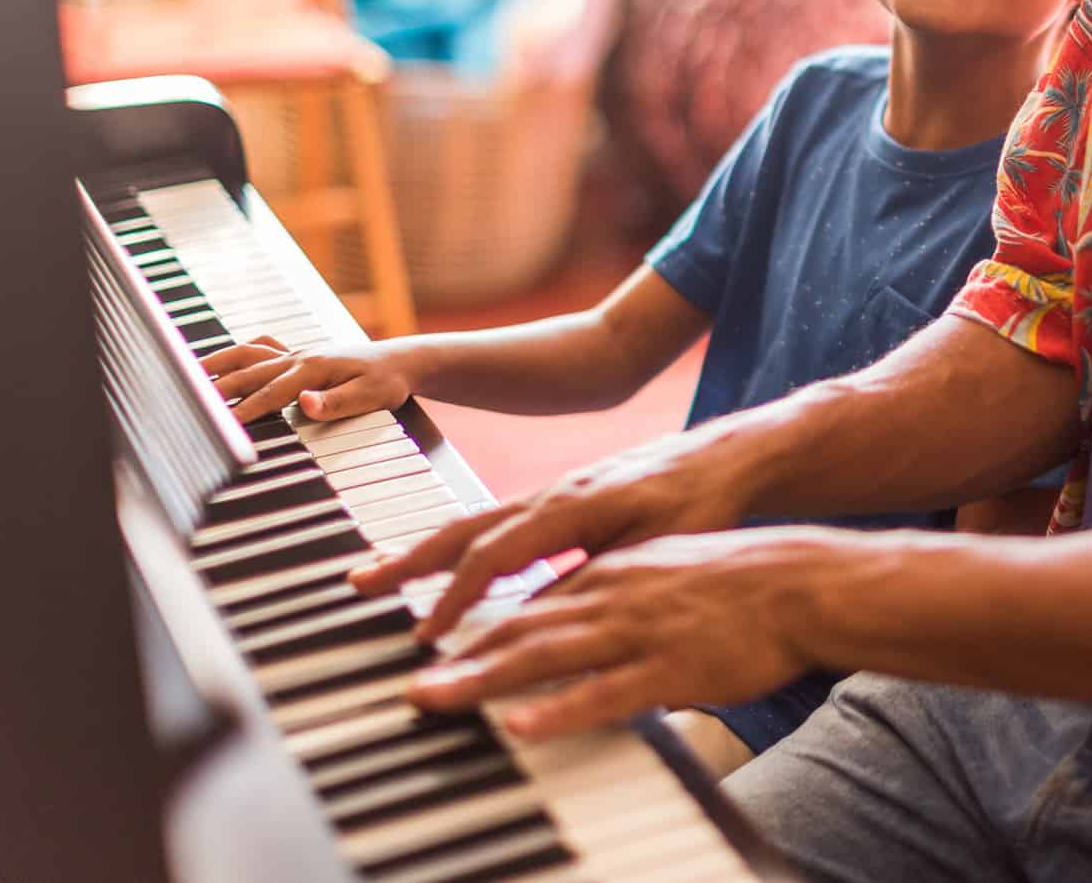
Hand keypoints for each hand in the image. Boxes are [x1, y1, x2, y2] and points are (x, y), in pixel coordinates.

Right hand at [200, 335, 419, 424]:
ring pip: (248, 354)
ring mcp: (297, 353)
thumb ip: (336, 402)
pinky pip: (261, 349)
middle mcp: (300, 357)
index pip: (271, 393)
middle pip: (249, 372)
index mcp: (314, 368)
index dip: (245, 410)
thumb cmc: (388, 381)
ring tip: (187, 372)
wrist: (401, 361)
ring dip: (219, 362)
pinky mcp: (298, 355)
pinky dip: (239, 354)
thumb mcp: (371, 396)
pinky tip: (224, 361)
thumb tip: (306, 403)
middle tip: (187, 402)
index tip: (222, 425)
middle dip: (217, 387)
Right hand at [350, 428, 759, 640]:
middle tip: (360, 583)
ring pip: (478, 521)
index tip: (426, 634)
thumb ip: (602, 575)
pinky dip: (465, 542)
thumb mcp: (659, 545)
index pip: (495, 554)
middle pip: (466, 527)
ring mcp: (558, 491)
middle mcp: (555, 492)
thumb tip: (547, 612)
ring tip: (383, 573)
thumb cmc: (702, 501)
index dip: (457, 597)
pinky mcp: (569, 496)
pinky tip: (453, 565)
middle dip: (410, 559)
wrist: (731, 457)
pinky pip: (501, 519)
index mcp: (572, 504)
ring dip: (427, 549)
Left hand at [406, 528, 845, 738]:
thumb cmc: (737, 579)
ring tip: (435, 699)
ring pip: (547, 655)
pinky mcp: (671, 666)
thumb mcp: (663, 570)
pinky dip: (561, 708)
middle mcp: (611, 593)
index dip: (472, 623)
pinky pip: (606, 691)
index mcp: (608, 572)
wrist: (799, 580)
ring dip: (485, 679)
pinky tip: (523, 723)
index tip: (428, 646)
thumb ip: (615, 594)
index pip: (525, 600)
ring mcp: (638, 629)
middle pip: (518, 626)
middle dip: (457, 654)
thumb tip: (578, 622)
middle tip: (408, 683)